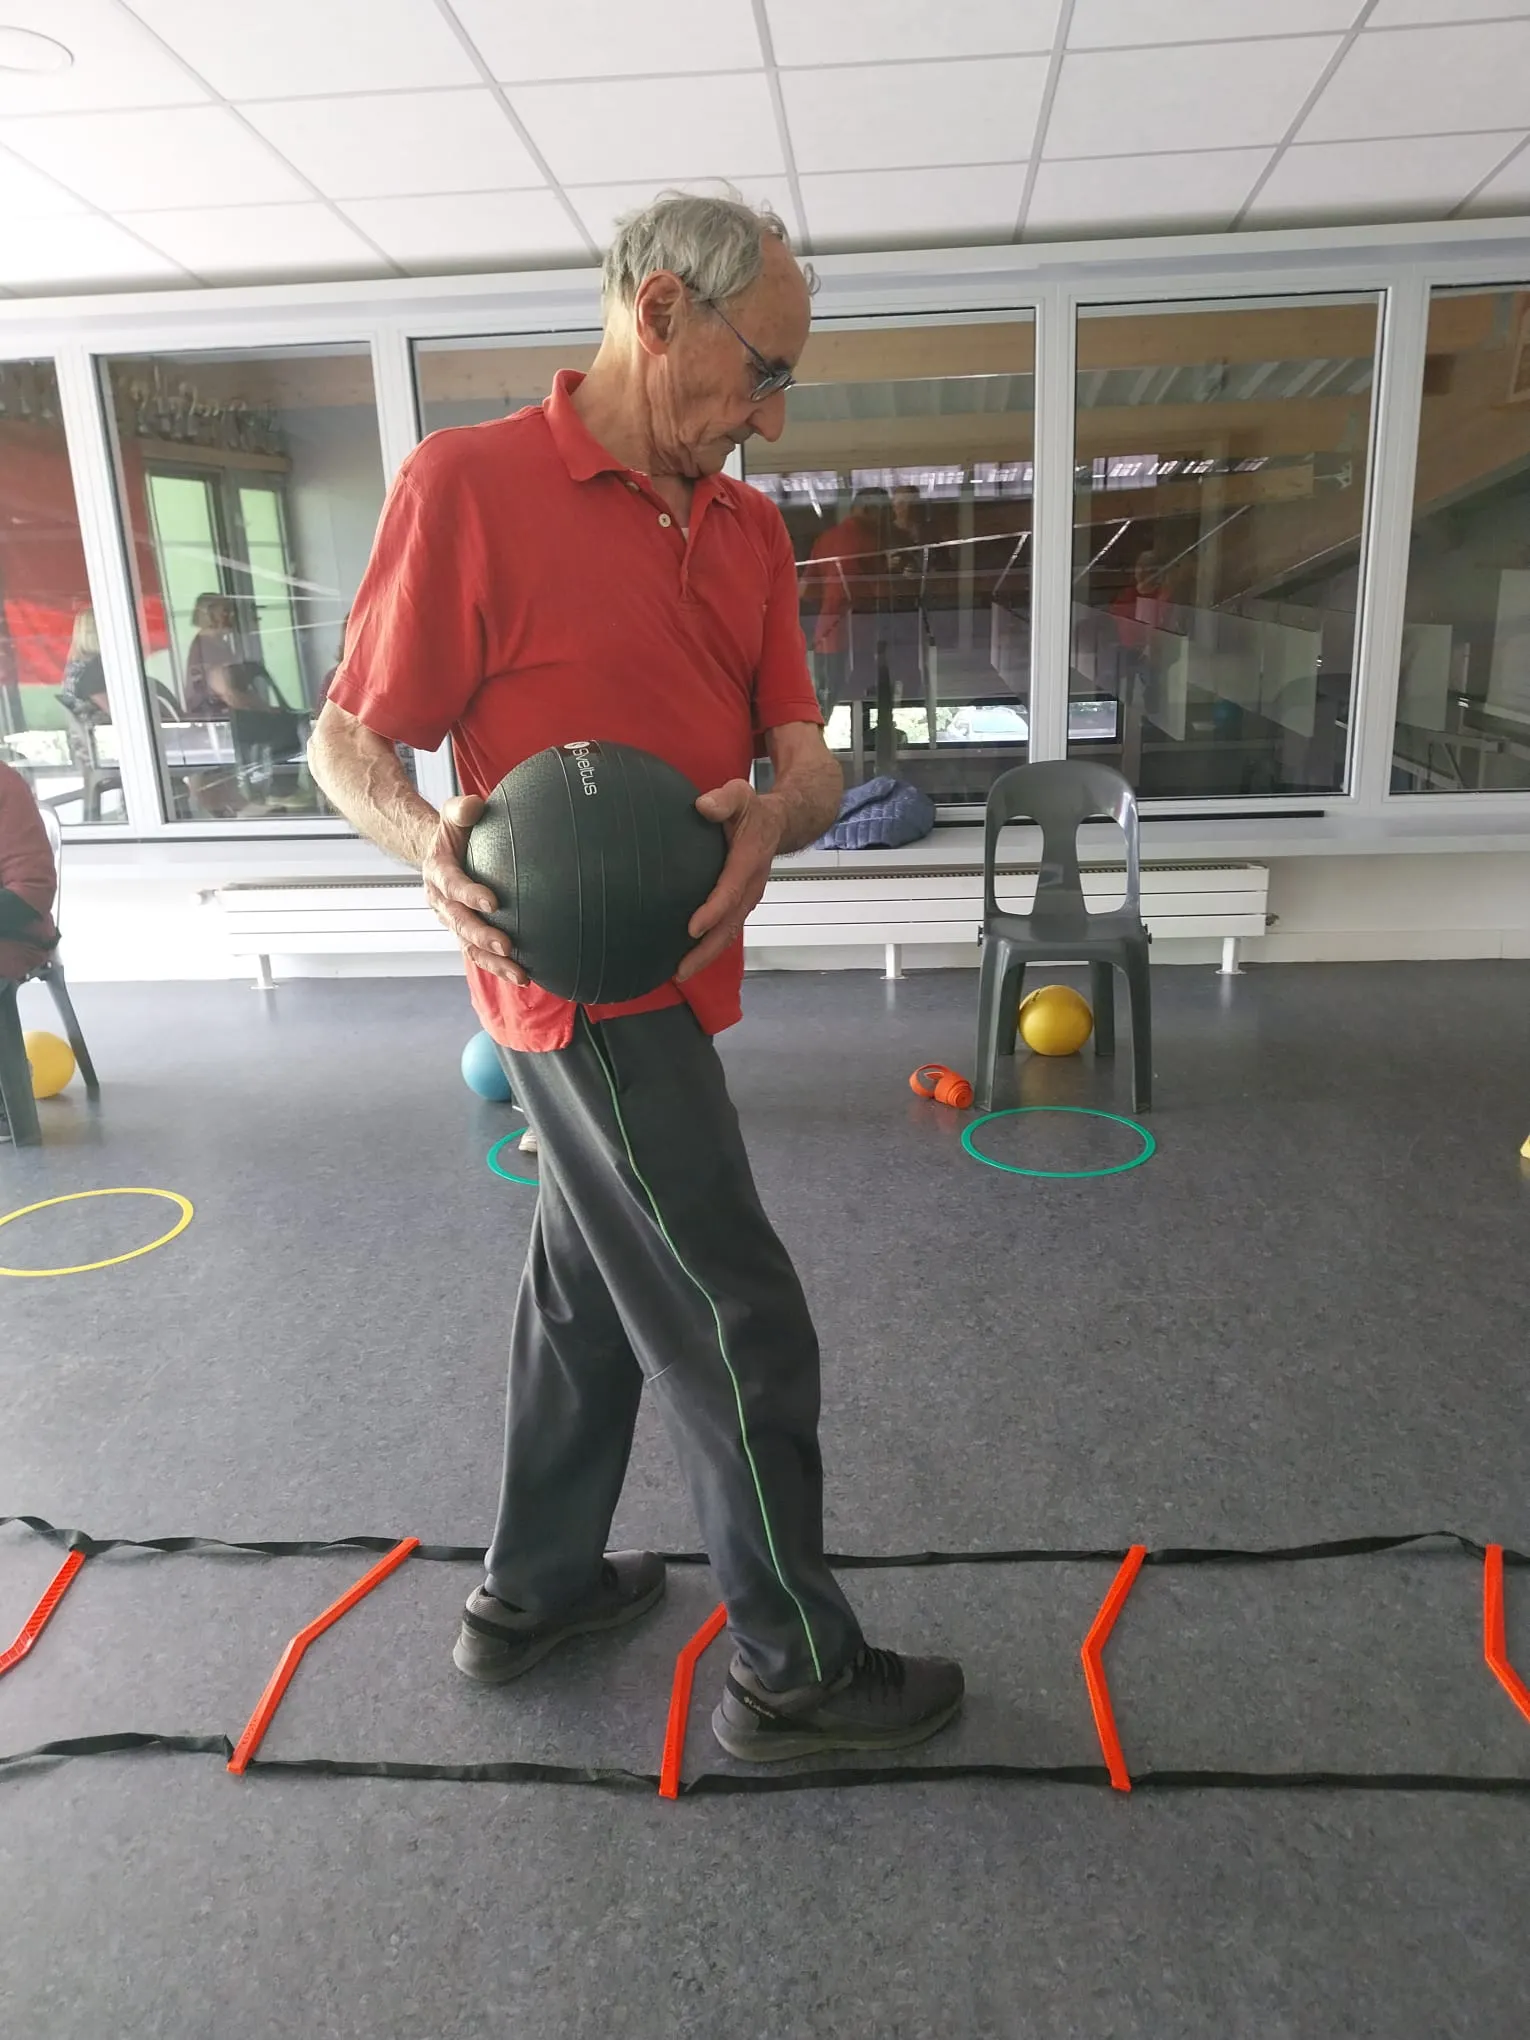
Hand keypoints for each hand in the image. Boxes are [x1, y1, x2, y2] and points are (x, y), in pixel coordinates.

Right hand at [422, 794, 527, 984]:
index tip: (492, 903)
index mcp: (438, 872)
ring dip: (493, 963)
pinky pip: (480, 954)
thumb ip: (461, 809)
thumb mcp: (454, 813)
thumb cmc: (456, 830)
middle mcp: (442, 901)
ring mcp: (453, 921)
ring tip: (520, 975)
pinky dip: (499, 968)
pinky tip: (525, 977)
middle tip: (507, 946)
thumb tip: (474, 805)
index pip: (452, 885)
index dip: (469, 895)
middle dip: (482, 937)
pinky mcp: (466, 934)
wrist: (442, 852)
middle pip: (460, 924)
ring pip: (470, 947)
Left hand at [676, 779, 781, 983]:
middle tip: (681, 970)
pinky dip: (710, 946)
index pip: (730, 891)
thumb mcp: (740, 794)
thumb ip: (724, 800)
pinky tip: (688, 956)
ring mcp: (748, 898)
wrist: (779, 823)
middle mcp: (751, 886)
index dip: (712, 911)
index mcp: (749, 861)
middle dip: (706, 950)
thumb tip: (703, 806)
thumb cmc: (753, 811)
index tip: (692, 929)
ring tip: (680, 972)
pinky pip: (727, 928)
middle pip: (730, 925)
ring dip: (707, 955)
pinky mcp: (742, 903)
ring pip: (729, 932)